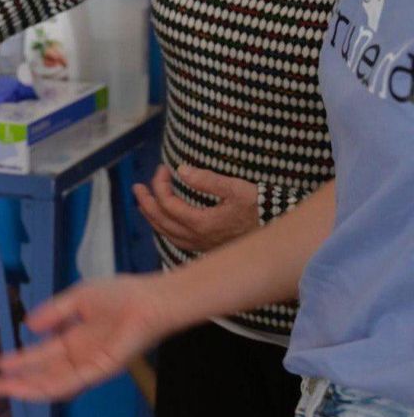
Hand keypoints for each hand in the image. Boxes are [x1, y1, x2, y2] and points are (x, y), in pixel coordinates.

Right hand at [0, 275, 172, 401]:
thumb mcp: (77, 299)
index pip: (43, 355)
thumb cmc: (121, 295)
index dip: (22, 360)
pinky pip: (71, 383)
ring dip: (29, 388)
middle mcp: (81, 357)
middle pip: (45, 374)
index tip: (0, 363)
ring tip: (5, 388)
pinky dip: (48, 387)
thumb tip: (28, 325)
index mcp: (75, 340)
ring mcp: (90, 366)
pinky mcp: (100, 370)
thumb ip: (53, 311)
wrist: (149, 300)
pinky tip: (30, 387)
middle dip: (20, 380)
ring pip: (54, 384)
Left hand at [133, 165, 258, 251]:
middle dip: (145, 202)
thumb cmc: (261, 209)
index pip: (167, 203)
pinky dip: (164, 229)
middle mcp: (196, 237)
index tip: (163, 168)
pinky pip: (175, 240)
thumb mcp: (237, 189)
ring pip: (165, 233)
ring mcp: (200, 245)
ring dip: (151, 217)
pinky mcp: (205, 248)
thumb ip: (208, 180)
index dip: (160, 184)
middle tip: (137, 187)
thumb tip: (181, 170)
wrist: (278, 233)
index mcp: (201, 223)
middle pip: (160, 221)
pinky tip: (164, 222)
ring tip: (143, 204)